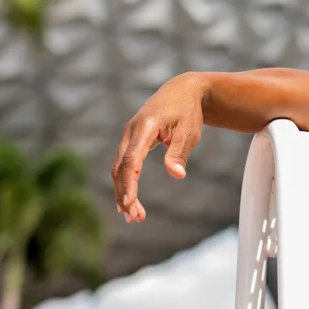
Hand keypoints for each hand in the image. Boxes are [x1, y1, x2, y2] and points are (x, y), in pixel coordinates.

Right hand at [112, 73, 207, 222]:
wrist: (182, 90)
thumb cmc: (188, 112)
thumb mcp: (189, 132)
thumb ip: (179, 153)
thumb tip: (177, 176)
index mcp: (145, 126)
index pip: (131, 159)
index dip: (129, 182)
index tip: (130, 202)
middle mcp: (131, 131)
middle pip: (120, 167)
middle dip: (125, 193)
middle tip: (134, 218)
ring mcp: (128, 135)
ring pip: (119, 167)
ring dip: (123, 191)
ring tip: (134, 216)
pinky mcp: (131, 140)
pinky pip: (123, 163)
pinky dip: (125, 182)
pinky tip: (130, 201)